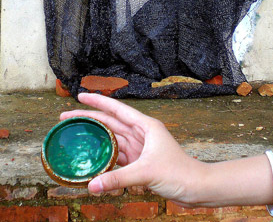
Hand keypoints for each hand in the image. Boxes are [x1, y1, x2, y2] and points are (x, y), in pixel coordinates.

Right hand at [60, 93, 205, 202]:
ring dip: (94, 138)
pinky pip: (117, 157)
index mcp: (145, 125)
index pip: (116, 109)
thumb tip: (91, 185)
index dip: (97, 102)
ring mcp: (140, 148)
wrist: (195, 187)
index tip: (80, 95)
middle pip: (110, 122)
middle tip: (66, 117)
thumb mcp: (146, 172)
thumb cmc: (179, 172)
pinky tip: (92, 160)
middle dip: (89, 118)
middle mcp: (141, 133)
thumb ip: (117, 179)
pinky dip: (104, 159)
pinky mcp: (140, 162)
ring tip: (75, 136)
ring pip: (111, 139)